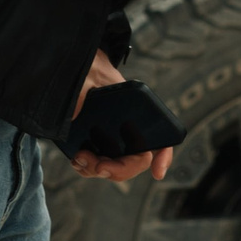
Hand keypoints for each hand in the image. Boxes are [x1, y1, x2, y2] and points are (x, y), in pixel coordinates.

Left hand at [70, 50, 174, 182]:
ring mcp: (113, 141)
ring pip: (115, 169)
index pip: (161, 138)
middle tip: (100, 165)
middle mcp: (130, 131)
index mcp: (139, 112)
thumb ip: (83, 88)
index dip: (164, 157)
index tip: (157, 172)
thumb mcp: (90, 72)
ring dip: (99, 170)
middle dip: (119, 169)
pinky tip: (78, 159)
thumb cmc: (92, 68)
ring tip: (80, 159)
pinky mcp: (96, 146)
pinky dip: (88, 168)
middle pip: (136, 162)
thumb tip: (76, 113)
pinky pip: (98, 167)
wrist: (78, 69)